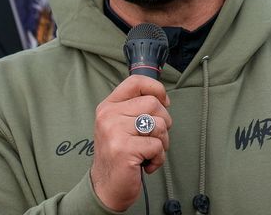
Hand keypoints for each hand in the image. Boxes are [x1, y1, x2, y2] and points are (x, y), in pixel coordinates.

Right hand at [89, 75, 173, 211]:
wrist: (106, 188)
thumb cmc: (120, 155)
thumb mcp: (121, 125)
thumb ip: (136, 109)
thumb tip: (163, 98)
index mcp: (108, 106)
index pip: (136, 82)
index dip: (156, 88)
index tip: (164, 102)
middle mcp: (108, 116)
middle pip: (153, 104)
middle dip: (164, 122)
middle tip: (155, 138)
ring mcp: (114, 132)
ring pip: (158, 124)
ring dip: (162, 142)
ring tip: (149, 152)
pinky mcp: (123, 149)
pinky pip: (157, 146)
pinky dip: (158, 158)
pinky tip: (146, 164)